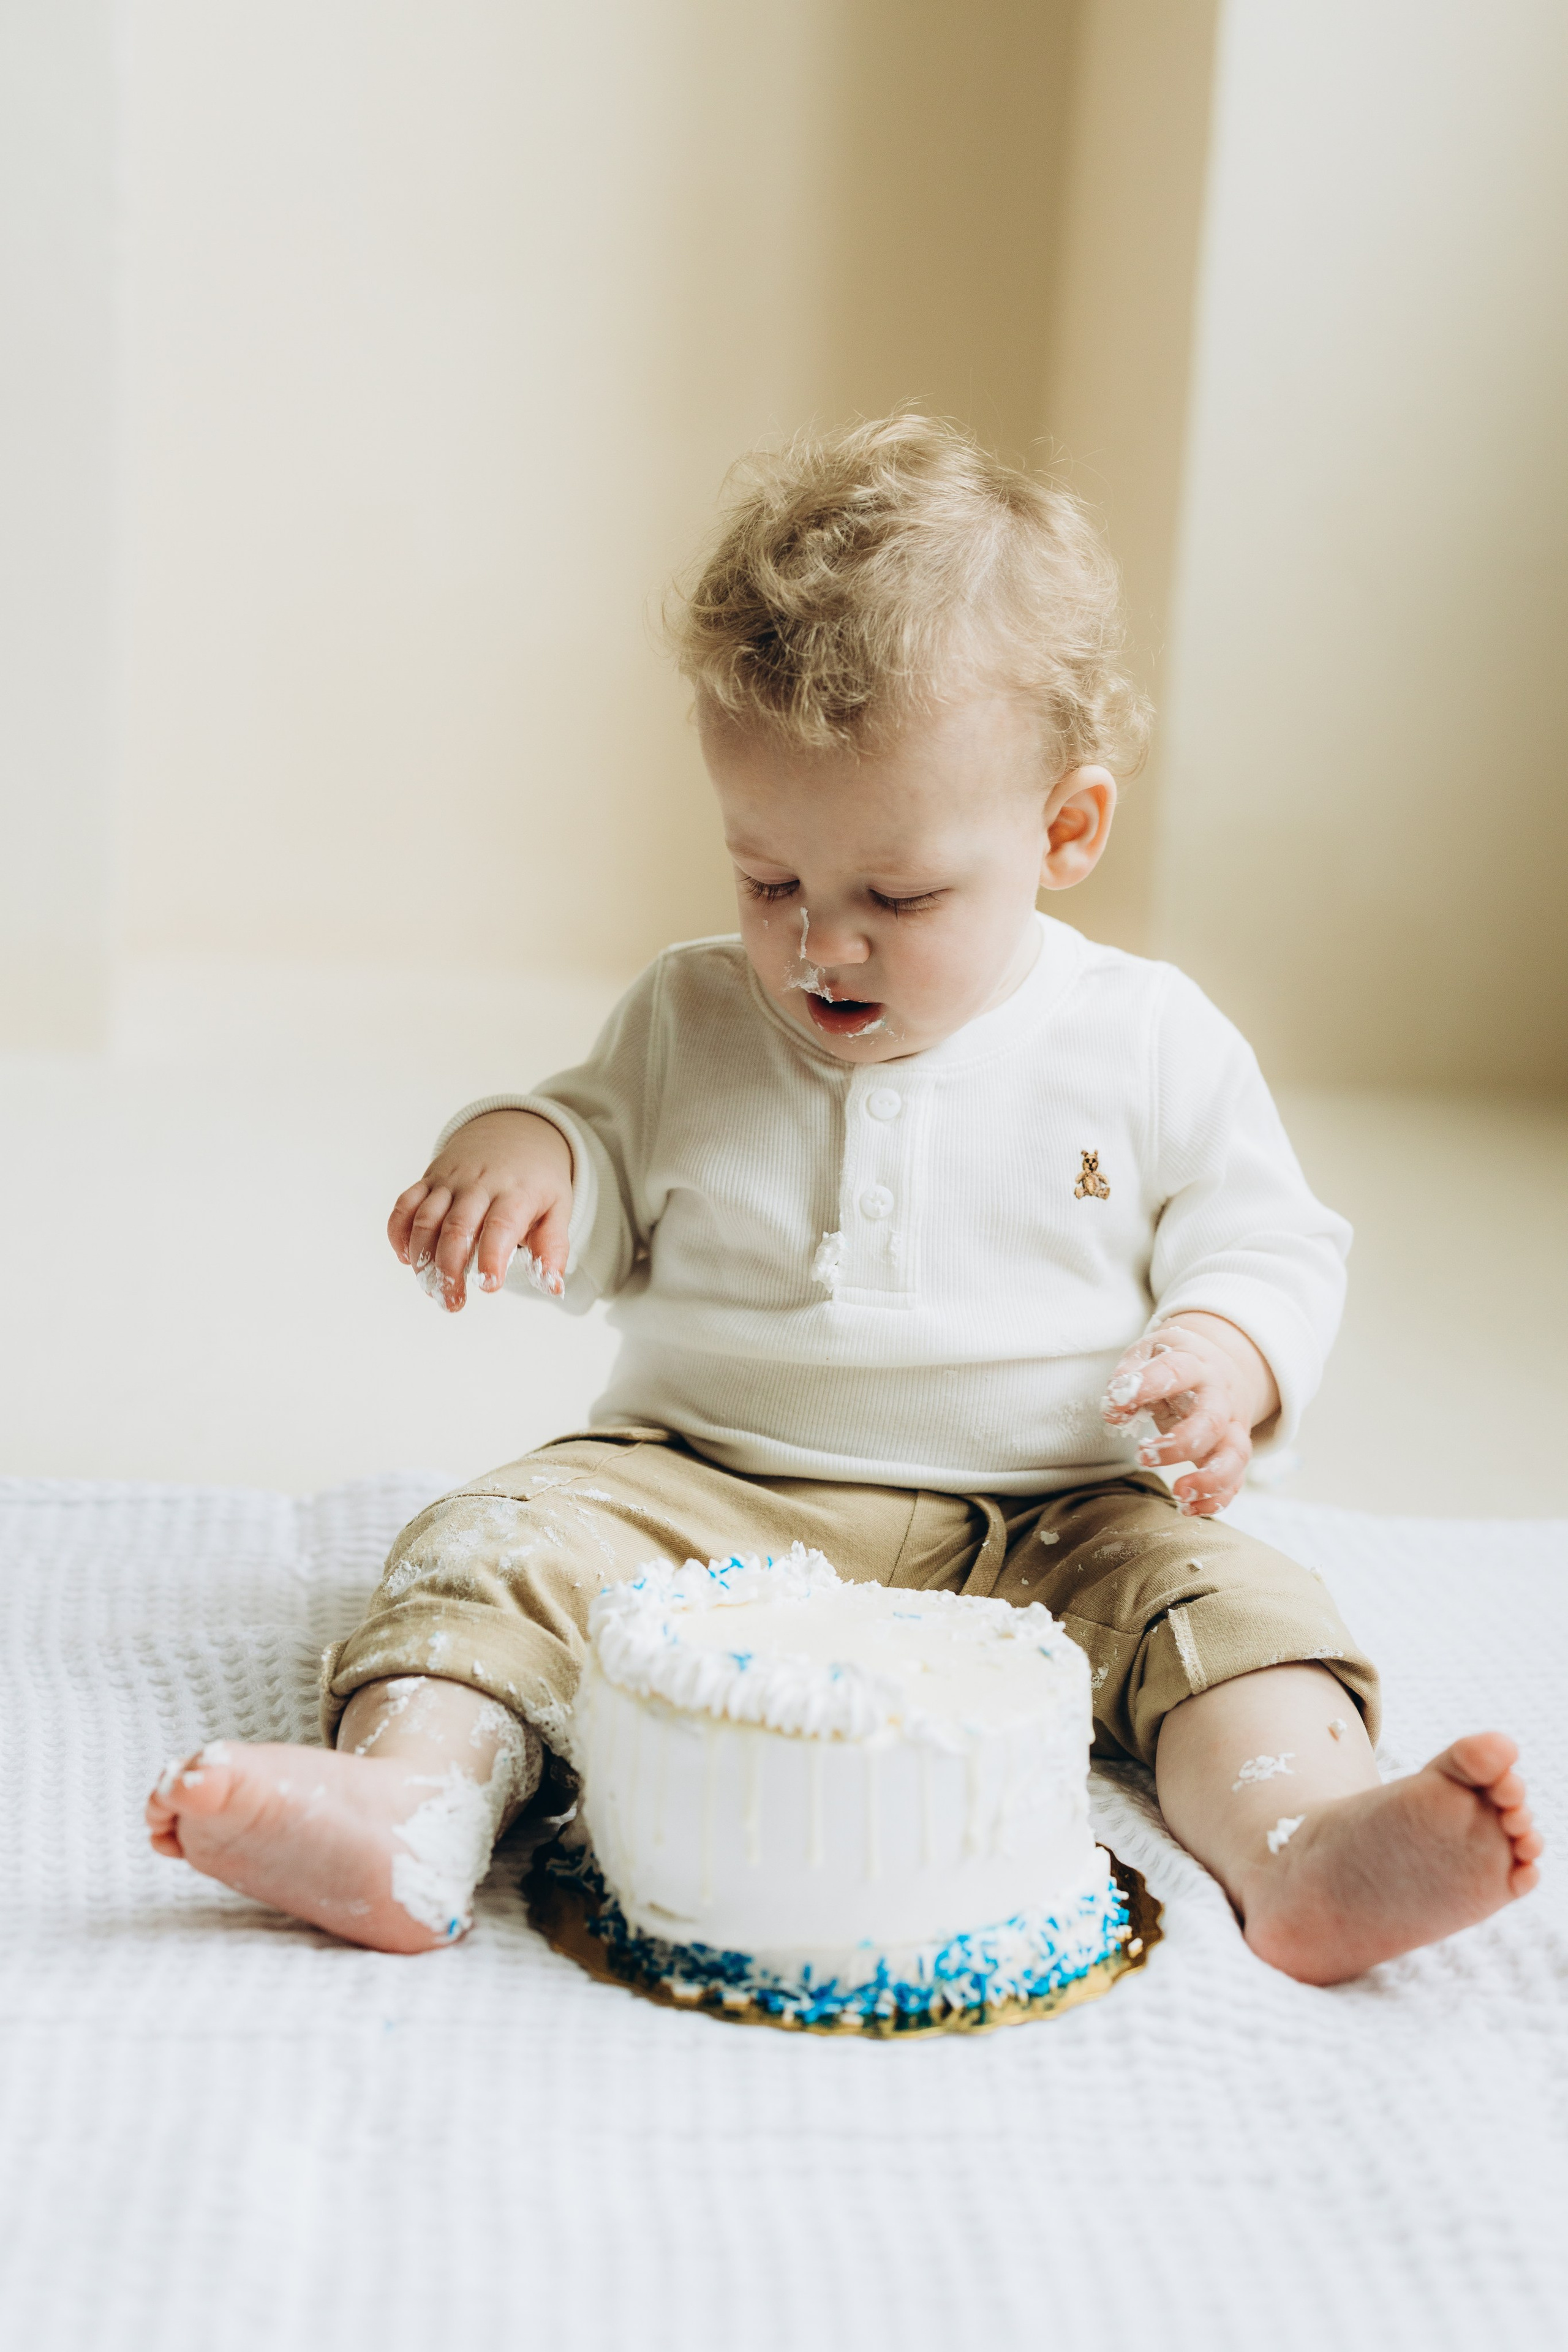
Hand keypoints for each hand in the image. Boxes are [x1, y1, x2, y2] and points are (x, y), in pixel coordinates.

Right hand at [388, 1110, 573, 1311]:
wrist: (514, 1131)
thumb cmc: (535, 1180)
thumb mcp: (557, 1208)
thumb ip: (553, 1248)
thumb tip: (553, 1287)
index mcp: (516, 1192)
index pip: (500, 1225)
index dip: (491, 1257)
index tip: (488, 1286)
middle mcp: (479, 1184)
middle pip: (457, 1228)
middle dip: (450, 1270)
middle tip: (453, 1302)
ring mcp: (450, 1180)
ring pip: (426, 1219)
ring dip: (423, 1259)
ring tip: (431, 1291)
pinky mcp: (429, 1179)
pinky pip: (405, 1204)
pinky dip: (399, 1232)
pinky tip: (407, 1260)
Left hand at [1099, 1313, 1279, 1516]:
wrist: (1220, 1362)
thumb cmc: (1173, 1360)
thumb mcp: (1148, 1353)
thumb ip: (1129, 1376)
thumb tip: (1115, 1410)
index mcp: (1194, 1363)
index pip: (1176, 1371)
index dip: (1147, 1386)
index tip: (1118, 1403)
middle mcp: (1220, 1394)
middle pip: (1212, 1420)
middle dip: (1180, 1444)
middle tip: (1144, 1456)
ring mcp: (1232, 1424)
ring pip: (1235, 1454)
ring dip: (1210, 1479)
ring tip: (1178, 1494)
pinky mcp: (1234, 1451)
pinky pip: (1236, 1479)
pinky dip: (1216, 1499)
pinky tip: (1188, 1508)